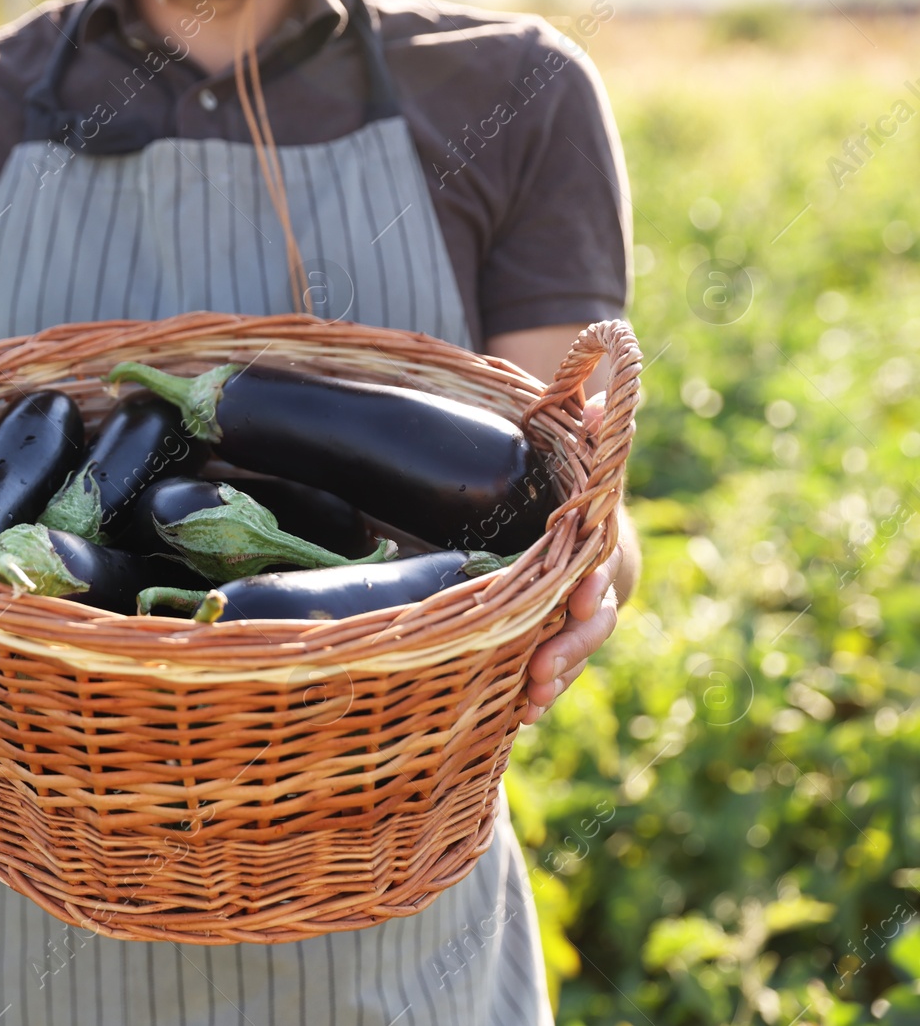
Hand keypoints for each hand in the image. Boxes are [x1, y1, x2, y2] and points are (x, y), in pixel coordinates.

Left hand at [521, 392, 624, 724]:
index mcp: (594, 549)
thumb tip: (600, 400)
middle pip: (591, 625)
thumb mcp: (579, 463)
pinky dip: (539, 697)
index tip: (581, 596)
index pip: (600, 567)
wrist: (578, 540)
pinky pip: (552, 675)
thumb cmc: (574, 499)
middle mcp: (590, 592)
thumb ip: (589, 436)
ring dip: (555, 681)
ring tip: (531, 702)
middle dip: (570, 647)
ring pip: (573, 657)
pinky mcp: (550, 645)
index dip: (594, 583)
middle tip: (542, 668)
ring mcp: (572, 624)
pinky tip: (520, 719)